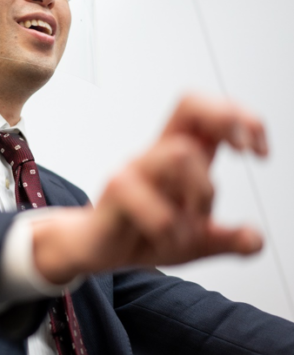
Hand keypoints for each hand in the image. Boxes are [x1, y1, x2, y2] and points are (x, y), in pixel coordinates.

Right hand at [32, 94, 267, 283]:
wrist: (96, 249)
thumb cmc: (139, 232)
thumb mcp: (194, 240)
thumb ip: (225, 239)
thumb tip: (255, 239)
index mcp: (180, 156)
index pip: (205, 112)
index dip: (238, 117)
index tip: (259, 152)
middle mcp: (157, 154)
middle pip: (190, 105)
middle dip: (229, 123)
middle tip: (246, 154)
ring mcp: (134, 169)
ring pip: (180, 154)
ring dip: (202, 195)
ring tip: (192, 225)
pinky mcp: (116, 191)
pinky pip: (156, 207)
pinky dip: (171, 231)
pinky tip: (165, 240)